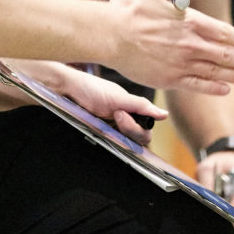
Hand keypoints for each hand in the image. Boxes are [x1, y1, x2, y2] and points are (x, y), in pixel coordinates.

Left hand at [49, 63, 167, 144]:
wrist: (68, 89)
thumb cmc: (92, 89)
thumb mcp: (119, 97)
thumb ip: (142, 106)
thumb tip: (165, 114)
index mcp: (132, 112)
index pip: (145, 132)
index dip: (136, 129)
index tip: (121, 114)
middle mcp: (123, 122)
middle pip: (136, 140)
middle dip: (128, 129)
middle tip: (114, 115)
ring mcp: (111, 129)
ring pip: (122, 143)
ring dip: (115, 133)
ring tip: (104, 117)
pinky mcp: (98, 134)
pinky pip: (107, 144)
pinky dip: (105, 139)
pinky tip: (98, 127)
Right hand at [104, 0, 233, 93]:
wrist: (107, 35)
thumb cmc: (128, 9)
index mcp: (189, 22)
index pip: (224, 33)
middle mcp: (190, 45)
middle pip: (226, 55)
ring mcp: (180, 64)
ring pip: (216, 72)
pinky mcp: (168, 78)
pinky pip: (197, 85)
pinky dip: (213, 87)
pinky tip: (225, 88)